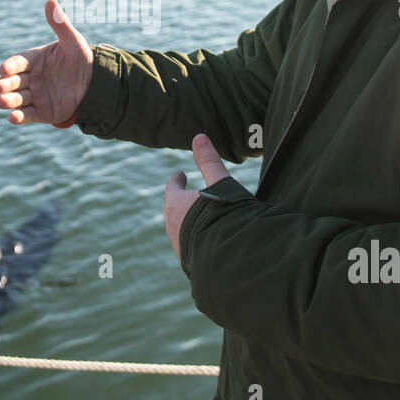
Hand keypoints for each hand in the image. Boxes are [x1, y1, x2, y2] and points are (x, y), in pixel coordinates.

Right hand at [0, 0, 93, 126]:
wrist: (96, 84)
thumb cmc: (82, 59)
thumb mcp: (72, 41)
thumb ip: (59, 24)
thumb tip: (50, 0)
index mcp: (34, 60)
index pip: (18, 62)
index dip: (10, 66)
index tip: (3, 69)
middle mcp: (31, 78)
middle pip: (13, 81)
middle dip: (4, 84)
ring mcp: (34, 96)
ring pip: (17, 99)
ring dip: (8, 101)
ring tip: (1, 102)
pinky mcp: (41, 112)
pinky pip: (27, 115)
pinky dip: (19, 117)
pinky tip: (12, 117)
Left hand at [164, 133, 232, 260]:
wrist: (228, 258)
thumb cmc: (223, 215)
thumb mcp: (220, 183)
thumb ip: (209, 161)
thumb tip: (199, 136)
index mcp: (175, 204)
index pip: (172, 188)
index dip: (177, 180)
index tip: (180, 175)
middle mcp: (172, 225)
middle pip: (173, 209)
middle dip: (181, 202)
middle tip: (189, 196)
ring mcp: (179, 246)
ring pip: (180, 229)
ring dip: (188, 223)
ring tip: (200, 220)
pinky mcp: (190, 263)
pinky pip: (191, 247)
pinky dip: (197, 240)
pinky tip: (208, 241)